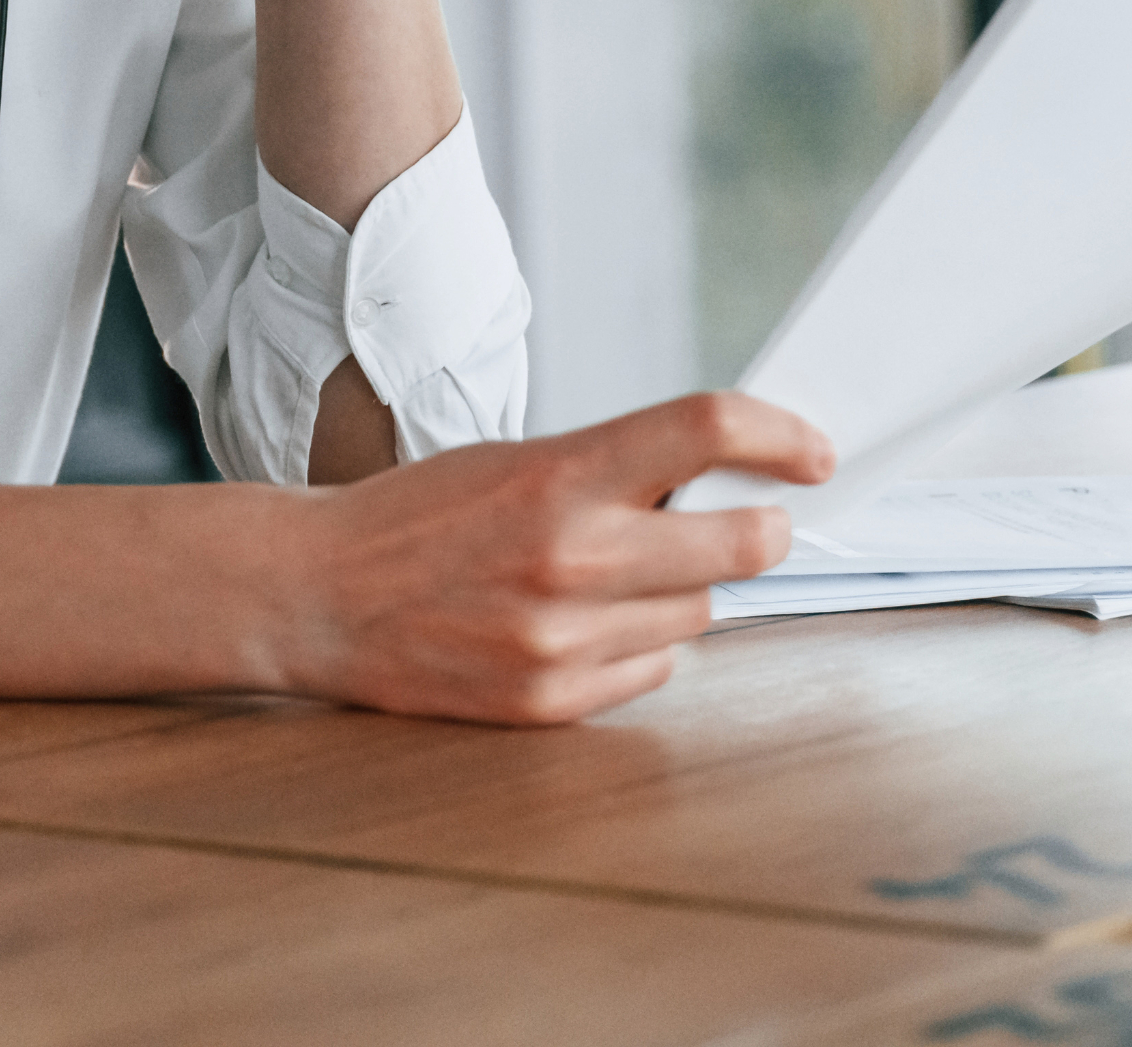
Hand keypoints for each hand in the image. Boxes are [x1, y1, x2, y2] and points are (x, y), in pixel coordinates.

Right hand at [267, 393, 837, 724]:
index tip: (814, 450)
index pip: (705, 430)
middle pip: (742, 544)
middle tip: (759, 521)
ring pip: (698, 615)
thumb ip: (613, 468)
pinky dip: (637, 648)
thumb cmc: (417, 517)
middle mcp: (571, 558)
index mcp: (559, 475)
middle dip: (763, 530)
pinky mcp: (550, 702)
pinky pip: (650, 674)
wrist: (318, 595)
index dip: (779, 434)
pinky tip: (582, 625)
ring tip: (616, 575)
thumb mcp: (514, 459)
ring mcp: (563, 639)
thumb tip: (722, 479)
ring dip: (682, 592)